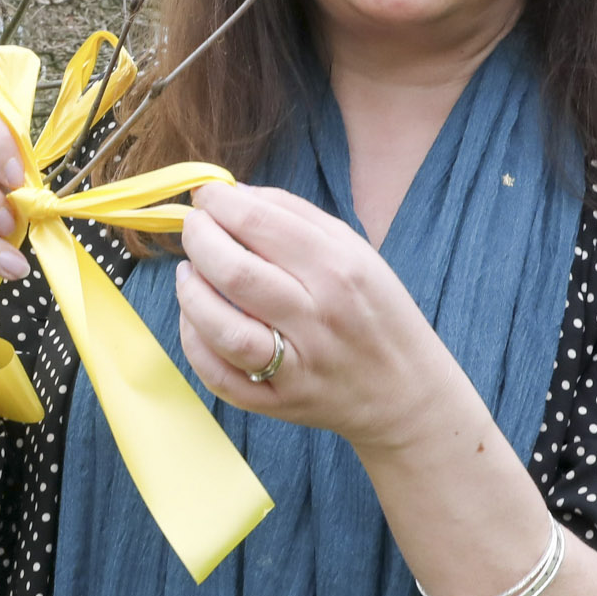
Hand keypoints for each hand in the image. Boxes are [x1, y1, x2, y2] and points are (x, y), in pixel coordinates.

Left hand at [173, 181, 468, 451]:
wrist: (408, 390)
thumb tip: (234, 193)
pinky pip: (220, 376)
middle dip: (199, 240)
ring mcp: (297, 365)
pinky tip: (194, 318)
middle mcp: (317, 317)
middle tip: (192, 226)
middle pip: (236, 273)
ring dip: (190, 293)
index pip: (261, 224)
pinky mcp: (279, 402)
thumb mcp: (356, 252)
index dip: (219, 203)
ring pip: (223, 329)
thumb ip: (296, 216)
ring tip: (188, 271)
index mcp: (340, 270)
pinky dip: (194, 344)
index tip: (205, 194)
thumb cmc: (377, 311)